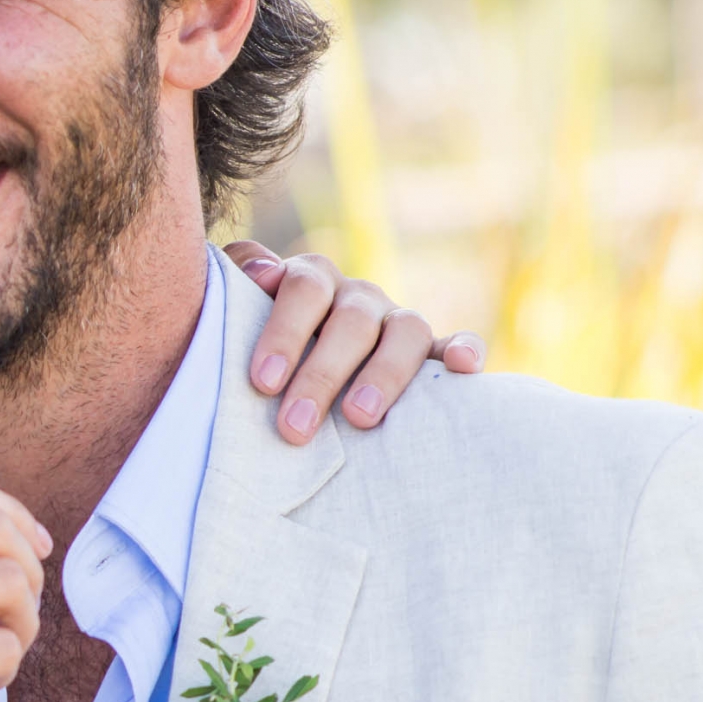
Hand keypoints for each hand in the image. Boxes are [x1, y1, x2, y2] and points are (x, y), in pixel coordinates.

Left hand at [222, 241, 485, 445]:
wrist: (292, 355)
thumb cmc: (254, 337)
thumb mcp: (237, 306)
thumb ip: (239, 281)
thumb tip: (262, 275)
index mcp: (311, 279)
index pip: (304, 291)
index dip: (284, 332)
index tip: (262, 383)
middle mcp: (358, 295)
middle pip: (352, 321)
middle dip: (322, 376)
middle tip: (294, 427)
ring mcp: (395, 321)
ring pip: (406, 332)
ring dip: (385, 374)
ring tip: (359, 418)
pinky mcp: (429, 351)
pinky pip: (453, 344)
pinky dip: (464, 351)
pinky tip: (465, 368)